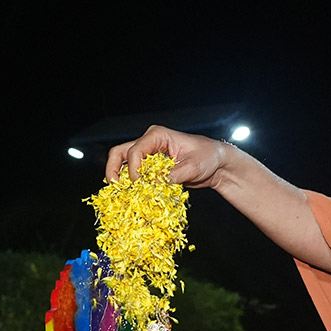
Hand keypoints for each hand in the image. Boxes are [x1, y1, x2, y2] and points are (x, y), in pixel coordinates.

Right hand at [106, 125, 236, 189]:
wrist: (216, 164)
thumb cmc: (208, 157)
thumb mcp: (194, 166)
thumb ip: (174, 174)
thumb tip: (156, 182)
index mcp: (158, 136)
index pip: (136, 151)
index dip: (133, 168)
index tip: (138, 184)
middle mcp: (149, 143)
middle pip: (120, 152)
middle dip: (114, 169)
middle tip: (115, 186)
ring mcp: (149, 155)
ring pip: (123, 163)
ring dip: (121, 178)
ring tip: (122, 193)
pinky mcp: (151, 167)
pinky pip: (135, 174)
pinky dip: (132, 184)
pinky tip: (133, 195)